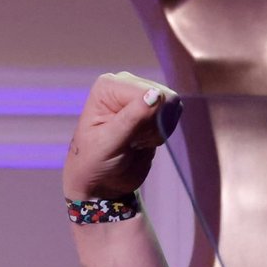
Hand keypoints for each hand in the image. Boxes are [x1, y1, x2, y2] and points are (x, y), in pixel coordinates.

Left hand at [62, 71, 179, 199]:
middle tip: (131, 141)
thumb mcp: (109, 142)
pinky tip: (143, 141)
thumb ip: (132, 118)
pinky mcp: (154, 110)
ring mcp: (141, 96)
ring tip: (134, 142)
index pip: (146, 92)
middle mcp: (126, 85)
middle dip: (152, 124)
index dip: (146, 118)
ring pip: (171, 108)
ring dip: (157, 130)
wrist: (101, 182)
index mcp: (108, 86)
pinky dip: (161, 134)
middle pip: (163, 97)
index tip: (128, 137)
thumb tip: (156, 94)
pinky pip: (173, 117)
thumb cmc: (94, 161)